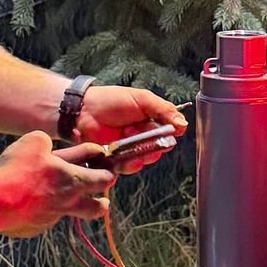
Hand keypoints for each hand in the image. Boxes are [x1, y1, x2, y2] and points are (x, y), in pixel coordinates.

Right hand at [0, 131, 113, 236]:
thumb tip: (46, 147)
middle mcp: (68, 202)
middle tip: (102, 198)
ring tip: (60, 200)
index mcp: (74, 180)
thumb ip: (46, 143)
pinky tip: (26, 203)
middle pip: (97, 208)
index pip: (103, 178)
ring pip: (68, 214)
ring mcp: (51, 218)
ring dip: (68, 206)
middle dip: (102, 202)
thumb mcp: (35, 142)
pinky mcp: (35, 227)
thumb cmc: (18, 169)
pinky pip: (43, 219)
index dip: (108, 172)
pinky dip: (40, 211)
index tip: (107, 169)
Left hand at [74, 84, 188, 171]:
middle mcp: (142, 136)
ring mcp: (130, 148)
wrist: (84, 110)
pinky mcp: (117, 159)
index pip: (168, 132)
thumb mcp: (142, 99)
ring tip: (135, 145)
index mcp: (150, 120)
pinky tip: (126, 157)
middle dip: (156, 146)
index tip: (167, 131)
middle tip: (150, 139)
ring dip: (143, 155)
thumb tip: (183, 124)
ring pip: (145, 159)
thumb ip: (164, 110)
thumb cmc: (111, 100)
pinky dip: (130, 164)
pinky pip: (129, 167)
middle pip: (158, 148)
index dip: (168, 134)